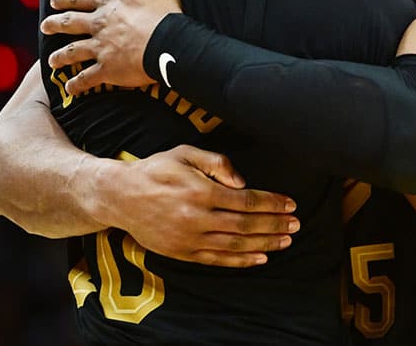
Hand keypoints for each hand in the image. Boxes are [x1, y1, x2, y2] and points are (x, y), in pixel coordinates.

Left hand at [41, 0, 180, 94]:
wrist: (168, 41)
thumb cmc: (163, 10)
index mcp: (108, 3)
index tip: (54, 1)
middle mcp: (99, 25)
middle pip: (70, 23)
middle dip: (54, 24)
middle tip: (44, 26)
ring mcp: (101, 48)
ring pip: (73, 52)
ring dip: (60, 57)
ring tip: (52, 61)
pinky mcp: (107, 69)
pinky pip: (87, 78)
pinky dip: (77, 84)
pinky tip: (69, 88)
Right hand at [92, 145, 298, 267]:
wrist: (120, 196)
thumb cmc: (156, 170)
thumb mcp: (185, 154)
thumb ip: (217, 163)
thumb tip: (242, 181)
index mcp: (200, 191)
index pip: (246, 200)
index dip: (272, 203)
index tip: (290, 204)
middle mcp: (197, 217)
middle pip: (246, 224)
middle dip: (275, 225)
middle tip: (296, 224)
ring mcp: (189, 238)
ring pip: (235, 245)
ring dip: (264, 244)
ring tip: (285, 241)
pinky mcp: (182, 252)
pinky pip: (217, 259)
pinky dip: (241, 260)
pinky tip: (259, 258)